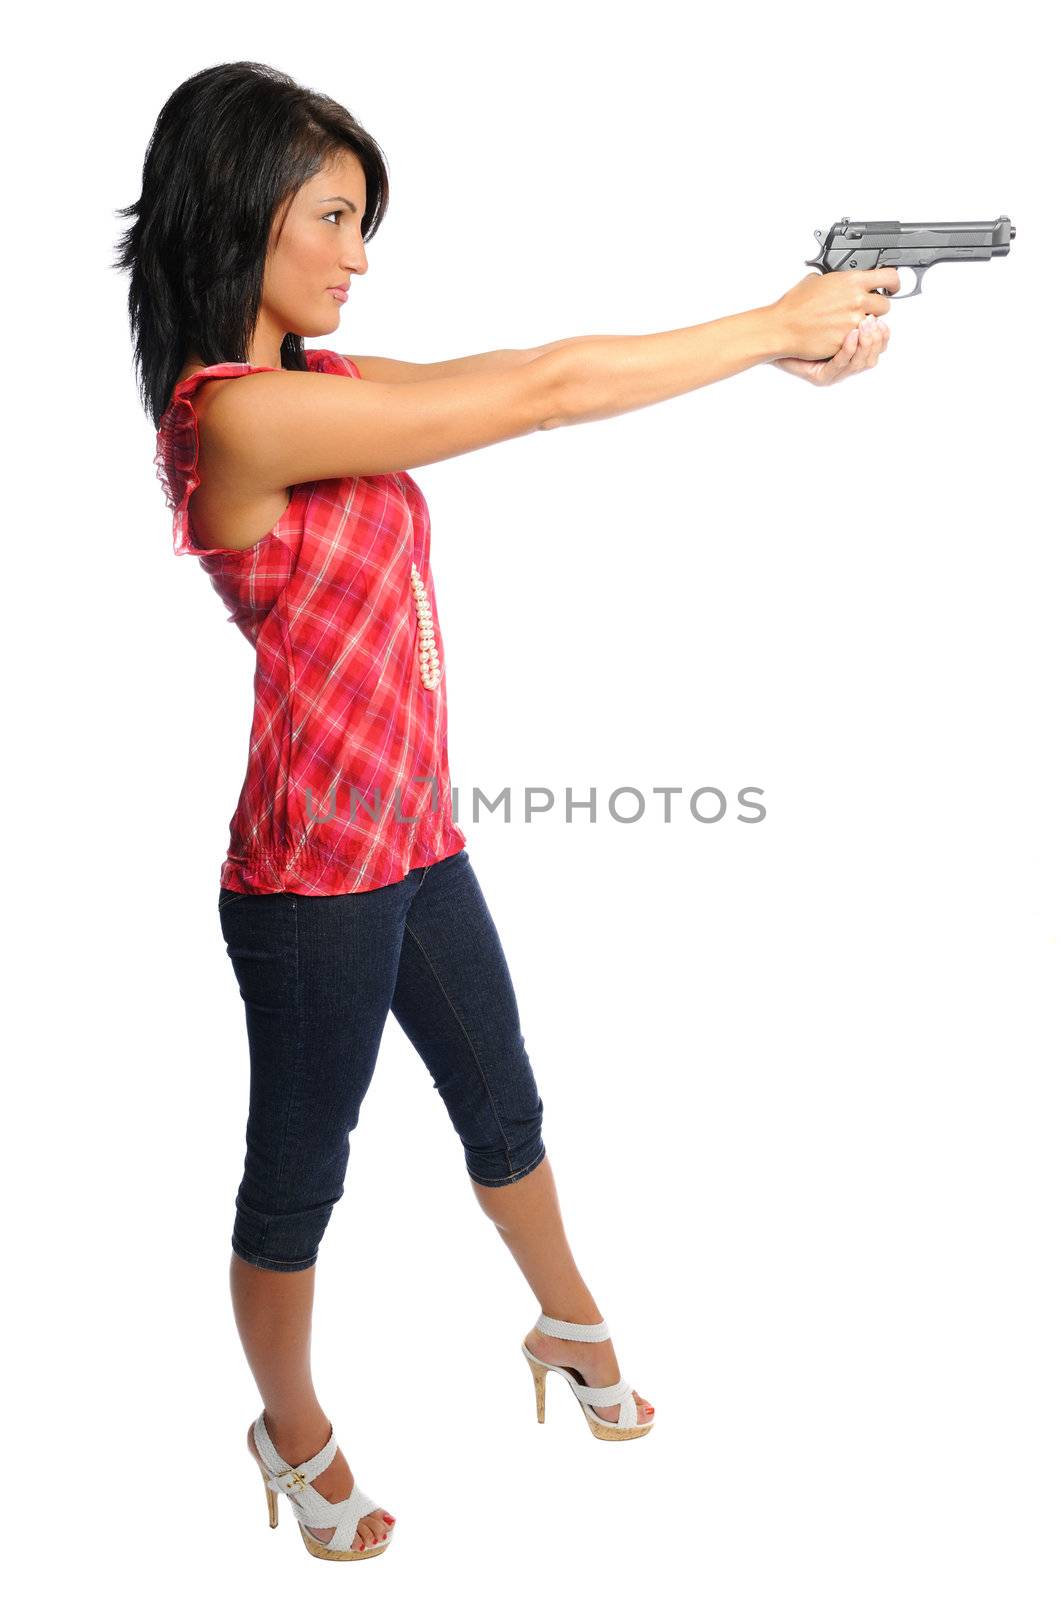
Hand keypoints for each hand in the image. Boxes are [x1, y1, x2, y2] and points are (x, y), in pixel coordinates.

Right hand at [769, 267, 900, 359]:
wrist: (783, 326)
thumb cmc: (795, 305)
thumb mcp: (818, 280)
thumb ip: (838, 279)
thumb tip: (842, 279)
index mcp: (852, 280)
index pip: (889, 277)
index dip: (893, 283)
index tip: (891, 287)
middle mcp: (856, 300)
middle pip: (885, 305)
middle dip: (876, 307)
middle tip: (863, 309)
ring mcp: (853, 321)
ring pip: (873, 325)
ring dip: (865, 324)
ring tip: (847, 322)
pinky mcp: (846, 339)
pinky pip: (859, 338)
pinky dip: (852, 337)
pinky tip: (838, 333)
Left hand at [770, 311, 889, 386]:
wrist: (773, 334)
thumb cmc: (796, 323)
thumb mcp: (826, 305)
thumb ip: (844, 300)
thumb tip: (865, 283)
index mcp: (848, 347)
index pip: (878, 343)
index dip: (884, 331)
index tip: (884, 316)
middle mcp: (844, 363)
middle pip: (875, 353)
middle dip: (878, 334)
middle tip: (874, 319)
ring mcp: (834, 371)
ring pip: (864, 362)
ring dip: (867, 342)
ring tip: (867, 324)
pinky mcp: (822, 376)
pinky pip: (842, 365)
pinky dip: (850, 350)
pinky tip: (852, 335)